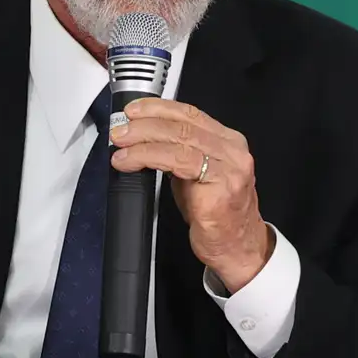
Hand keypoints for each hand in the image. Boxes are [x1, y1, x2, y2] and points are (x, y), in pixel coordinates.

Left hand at [110, 98, 274, 292]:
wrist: (237, 249)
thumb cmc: (217, 214)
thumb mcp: (194, 176)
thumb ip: (177, 153)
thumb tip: (142, 138)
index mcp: (228, 142)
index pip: (190, 113)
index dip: (158, 108)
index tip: (134, 110)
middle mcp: (232, 151)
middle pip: (182, 125)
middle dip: (145, 123)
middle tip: (121, 130)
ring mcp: (229, 168)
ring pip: (179, 140)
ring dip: (142, 140)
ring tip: (121, 145)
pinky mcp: (221, 186)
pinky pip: (179, 162)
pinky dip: (149, 157)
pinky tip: (132, 161)